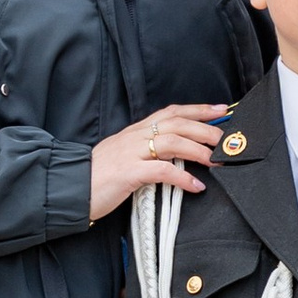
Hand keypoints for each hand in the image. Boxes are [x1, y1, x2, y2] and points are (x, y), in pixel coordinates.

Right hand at [88, 105, 227, 218]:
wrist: (71, 188)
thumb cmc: (98, 176)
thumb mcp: (124, 156)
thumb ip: (146, 152)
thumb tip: (175, 155)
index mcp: (135, 131)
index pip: (171, 112)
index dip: (198, 109)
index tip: (221, 110)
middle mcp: (135, 137)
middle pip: (177, 123)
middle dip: (206, 128)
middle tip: (227, 139)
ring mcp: (132, 153)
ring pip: (173, 142)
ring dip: (200, 151)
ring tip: (217, 162)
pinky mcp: (129, 173)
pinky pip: (162, 171)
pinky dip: (183, 178)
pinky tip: (196, 186)